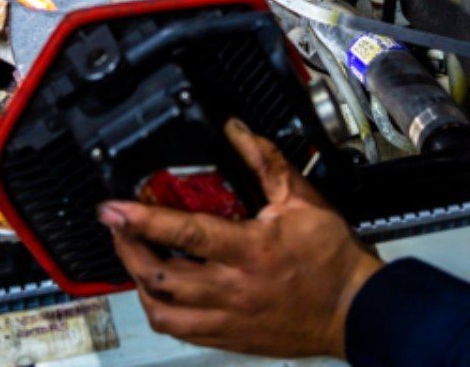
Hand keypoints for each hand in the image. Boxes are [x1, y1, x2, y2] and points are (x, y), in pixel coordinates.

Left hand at [98, 119, 381, 359]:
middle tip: (116, 226)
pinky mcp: (229, 338)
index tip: (111, 207)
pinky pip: (180, 332)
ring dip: (139, 283)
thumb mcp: (302, 200)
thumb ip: (265, 162)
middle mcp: (232, 289)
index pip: (184, 233)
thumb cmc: (332, 258)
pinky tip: (159, 290)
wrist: (357, 311)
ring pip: (163, 311)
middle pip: (159, 276)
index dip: (142, 219)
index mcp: (249, 251)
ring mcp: (228, 319)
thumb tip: (235, 130)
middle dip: (126, 249)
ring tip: (133, 258)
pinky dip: (160, 310)